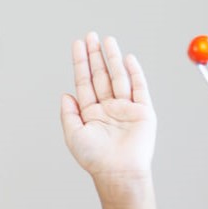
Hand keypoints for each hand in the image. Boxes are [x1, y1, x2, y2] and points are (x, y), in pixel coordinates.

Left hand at [60, 33, 155, 182]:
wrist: (118, 172)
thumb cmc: (95, 159)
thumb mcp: (73, 135)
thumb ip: (68, 114)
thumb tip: (65, 94)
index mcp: (90, 113)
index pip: (84, 82)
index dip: (81, 63)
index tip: (78, 45)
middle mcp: (108, 108)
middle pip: (101, 75)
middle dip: (96, 55)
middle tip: (91, 35)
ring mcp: (125, 108)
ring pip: (118, 77)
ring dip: (113, 58)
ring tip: (108, 40)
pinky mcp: (142, 111)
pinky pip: (139, 87)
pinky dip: (134, 72)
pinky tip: (127, 58)